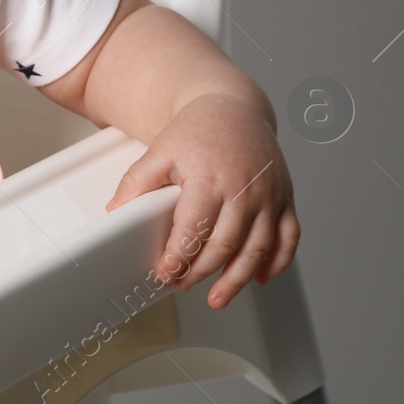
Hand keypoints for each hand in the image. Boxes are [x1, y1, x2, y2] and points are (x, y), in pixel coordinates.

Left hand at [105, 93, 299, 308]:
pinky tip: (259, 279)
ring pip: (258, 249)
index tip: (166, 272)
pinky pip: (288, 237)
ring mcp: (270, 195)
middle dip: (202, 272)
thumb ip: (137, 183)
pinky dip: (276, 263)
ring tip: (217, 298)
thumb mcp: (160, 151)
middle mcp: (245, 189)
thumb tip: (115, 213)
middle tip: (182, 284)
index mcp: (210, 178)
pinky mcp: (286, 198)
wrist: (233, 106)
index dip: (180, 256)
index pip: (194, 228)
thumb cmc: (196, 130)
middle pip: (225, 245)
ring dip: (238, 279)